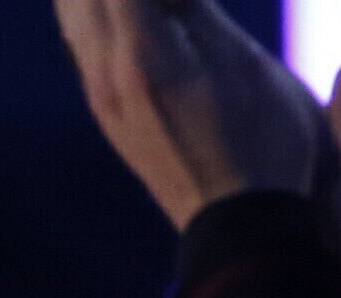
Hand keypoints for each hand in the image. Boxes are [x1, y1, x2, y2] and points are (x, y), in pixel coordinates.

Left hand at [55, 0, 324, 229]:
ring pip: (74, 12)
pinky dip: (90, 7)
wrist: (243, 232)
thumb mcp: (242, 62)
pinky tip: (103, 6)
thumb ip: (195, 9)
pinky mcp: (110, 113)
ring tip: (132, 2)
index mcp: (142, 57)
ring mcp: (104, 98)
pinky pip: (85, 41)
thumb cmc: (266, 147)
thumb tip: (167, 1)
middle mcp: (108, 76)